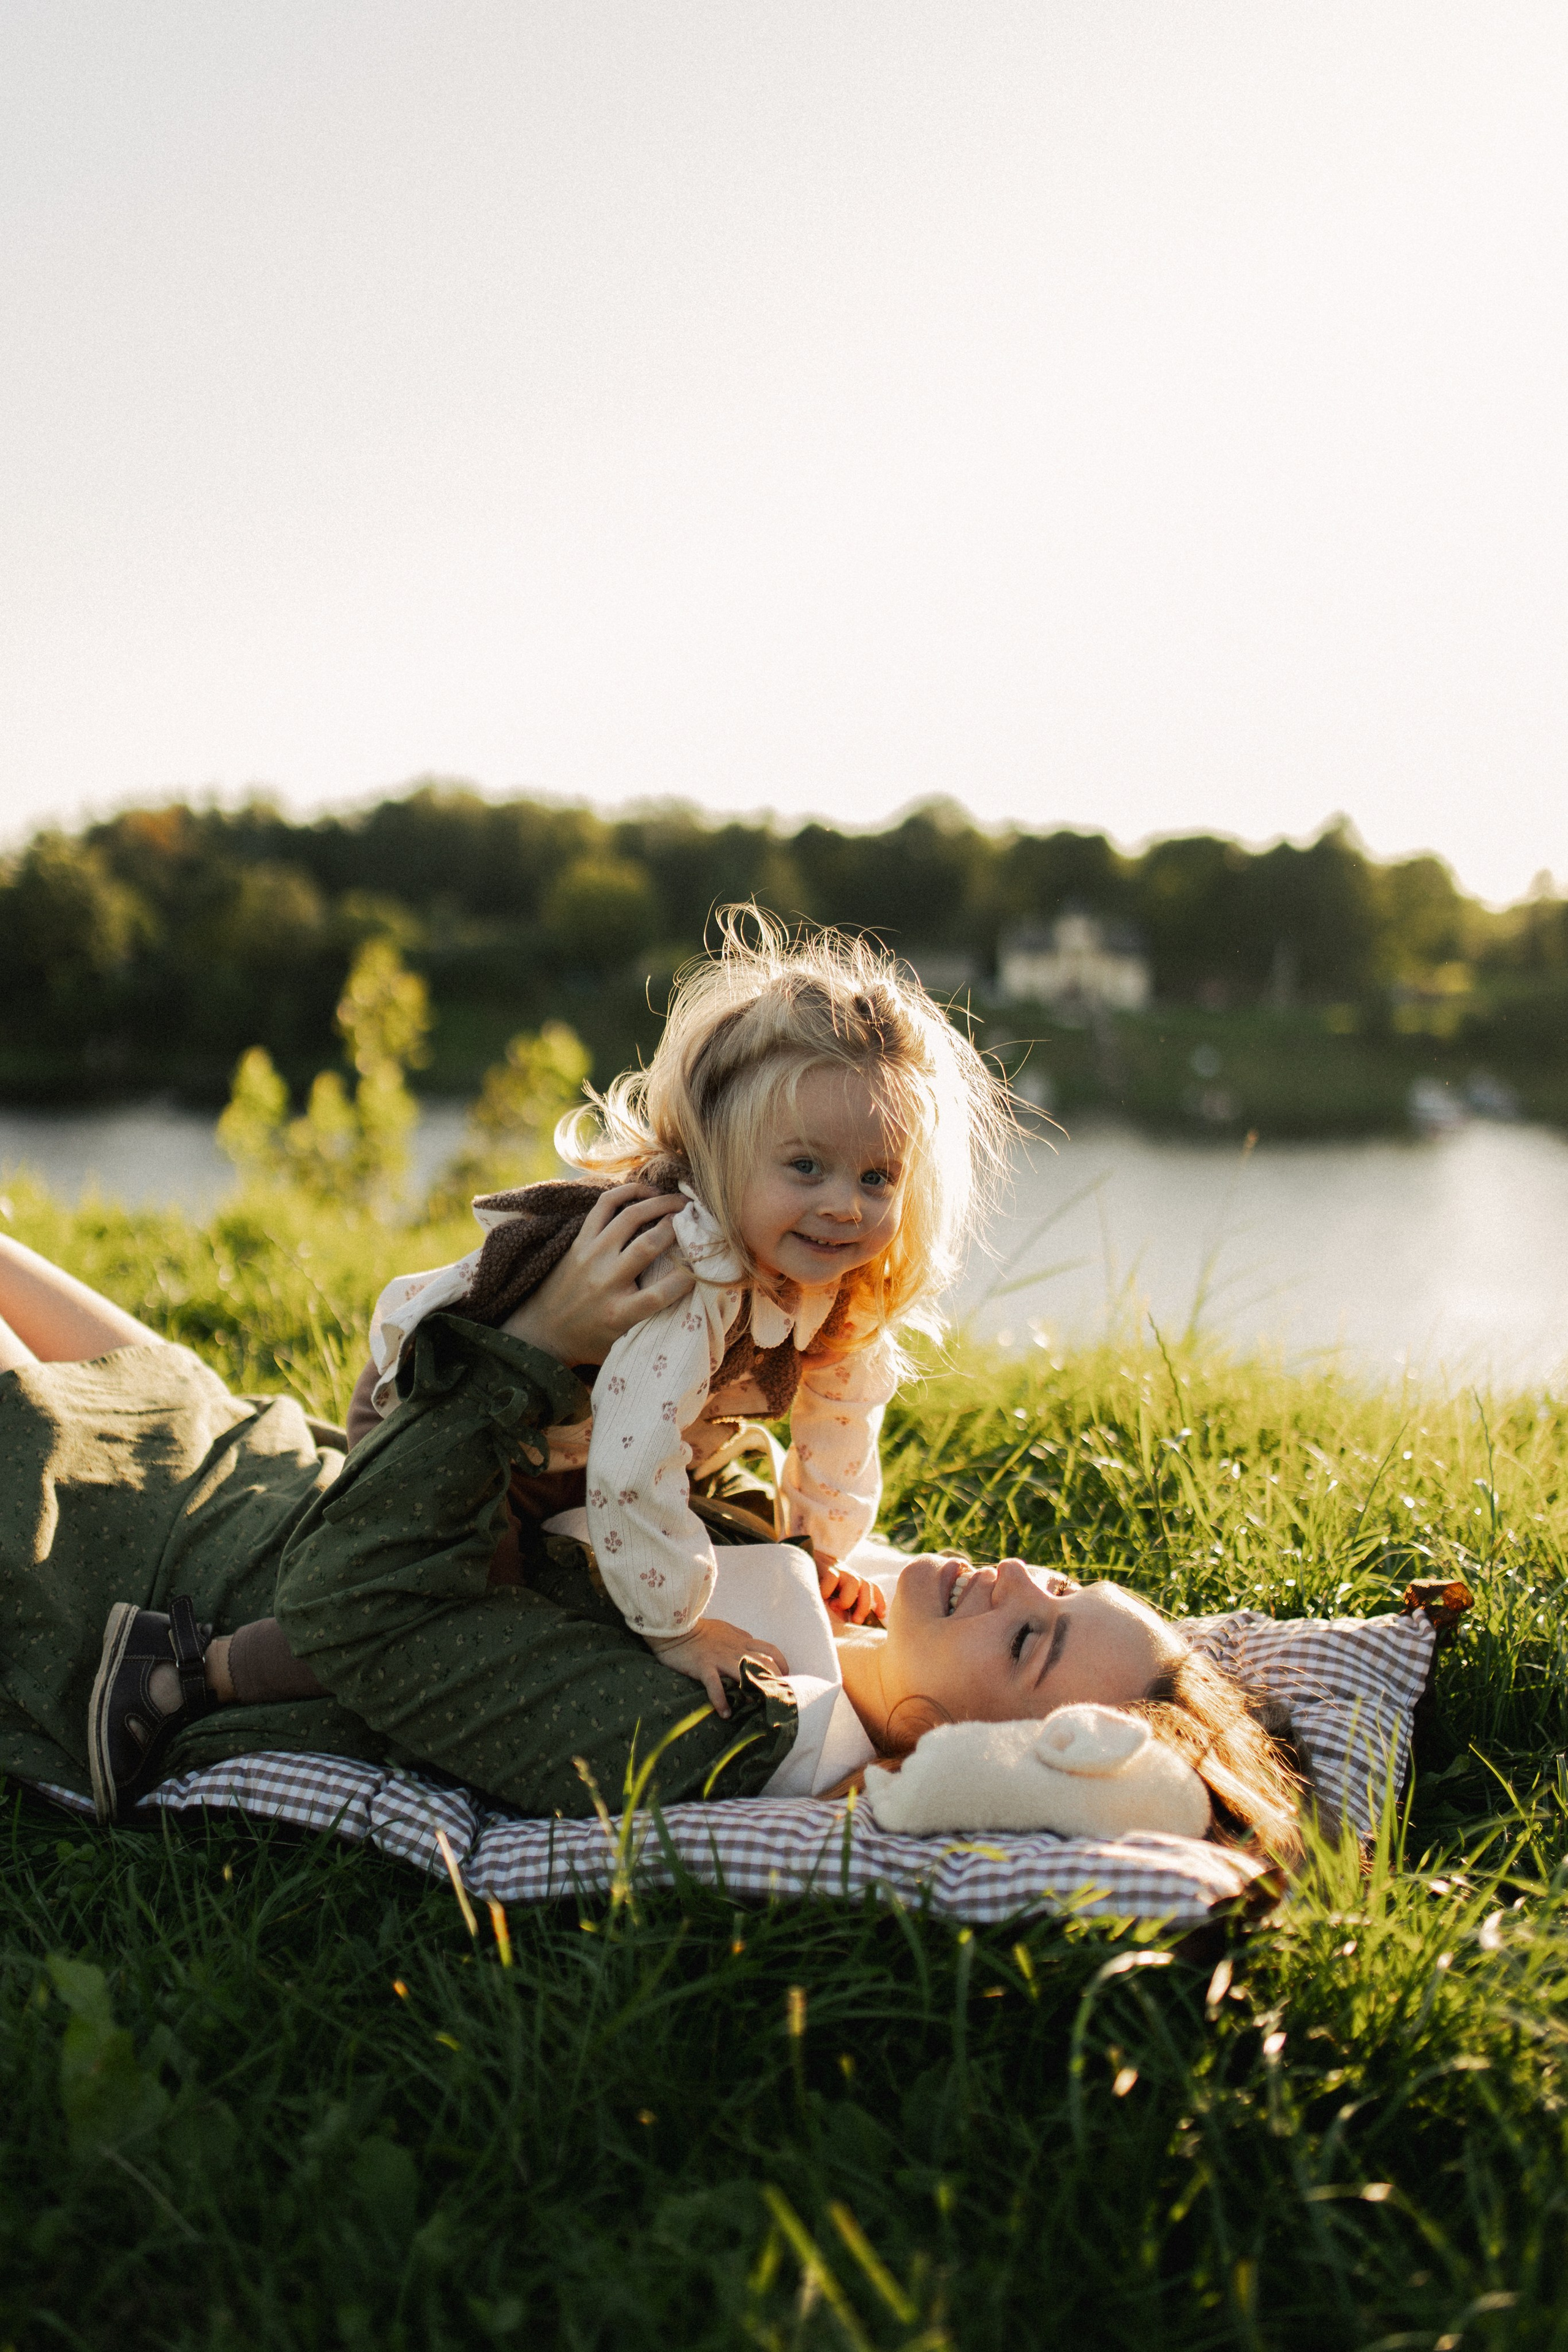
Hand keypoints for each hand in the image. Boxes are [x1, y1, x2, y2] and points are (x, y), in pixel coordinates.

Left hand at [501, 1184, 695, 1364]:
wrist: (542, 1333)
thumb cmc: (591, 1340)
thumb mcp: (624, 1342)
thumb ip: (653, 1322)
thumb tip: (692, 1298)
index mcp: (619, 1313)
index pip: (663, 1291)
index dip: (690, 1276)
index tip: (707, 1264)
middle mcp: (605, 1281)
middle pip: (649, 1245)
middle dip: (678, 1226)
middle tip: (698, 1217)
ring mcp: (590, 1256)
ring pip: (629, 1217)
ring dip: (659, 1204)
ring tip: (680, 1201)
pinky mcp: (579, 1241)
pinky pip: (604, 1205)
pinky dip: (627, 1192)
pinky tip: (646, 1192)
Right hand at [647, 1617, 789, 1717]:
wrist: (676, 1627)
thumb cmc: (701, 1629)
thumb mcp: (726, 1629)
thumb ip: (740, 1637)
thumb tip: (752, 1644)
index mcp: (742, 1640)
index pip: (771, 1650)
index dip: (781, 1664)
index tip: (785, 1677)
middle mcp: (736, 1650)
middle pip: (765, 1664)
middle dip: (775, 1681)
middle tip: (776, 1698)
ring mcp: (720, 1659)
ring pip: (746, 1675)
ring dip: (754, 1692)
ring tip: (757, 1708)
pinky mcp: (704, 1667)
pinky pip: (715, 1686)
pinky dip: (721, 1701)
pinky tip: (725, 1714)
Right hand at [817, 1562, 887, 1625]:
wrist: (801, 1563)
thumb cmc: (817, 1585)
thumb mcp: (832, 1597)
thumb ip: (842, 1608)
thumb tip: (849, 1622)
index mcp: (852, 1583)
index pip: (872, 1587)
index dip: (879, 1601)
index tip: (881, 1615)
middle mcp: (848, 1575)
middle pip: (866, 1586)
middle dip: (864, 1606)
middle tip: (856, 1621)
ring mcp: (838, 1570)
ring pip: (853, 1582)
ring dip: (846, 1599)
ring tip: (834, 1607)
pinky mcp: (825, 1567)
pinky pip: (832, 1577)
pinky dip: (828, 1590)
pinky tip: (821, 1597)